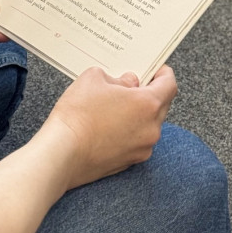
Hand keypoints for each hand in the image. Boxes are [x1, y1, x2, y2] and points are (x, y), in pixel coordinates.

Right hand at [44, 64, 177, 188]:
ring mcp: (142, 149)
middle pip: (161, 106)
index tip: (155, 69)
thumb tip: (128, 83)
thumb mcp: (94, 78)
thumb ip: (118, 77)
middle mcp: (151, 129)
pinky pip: (137, 140)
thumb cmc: (78, 114)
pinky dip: (129, 130)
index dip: (163, 73)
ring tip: (114, 105)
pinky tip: (108, 124)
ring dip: (138, 113)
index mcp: (147, 105)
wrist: (62, 154)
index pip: (169, 85)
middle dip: (149, 93)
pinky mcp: (129, 162)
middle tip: (130, 84)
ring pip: (148, 124)